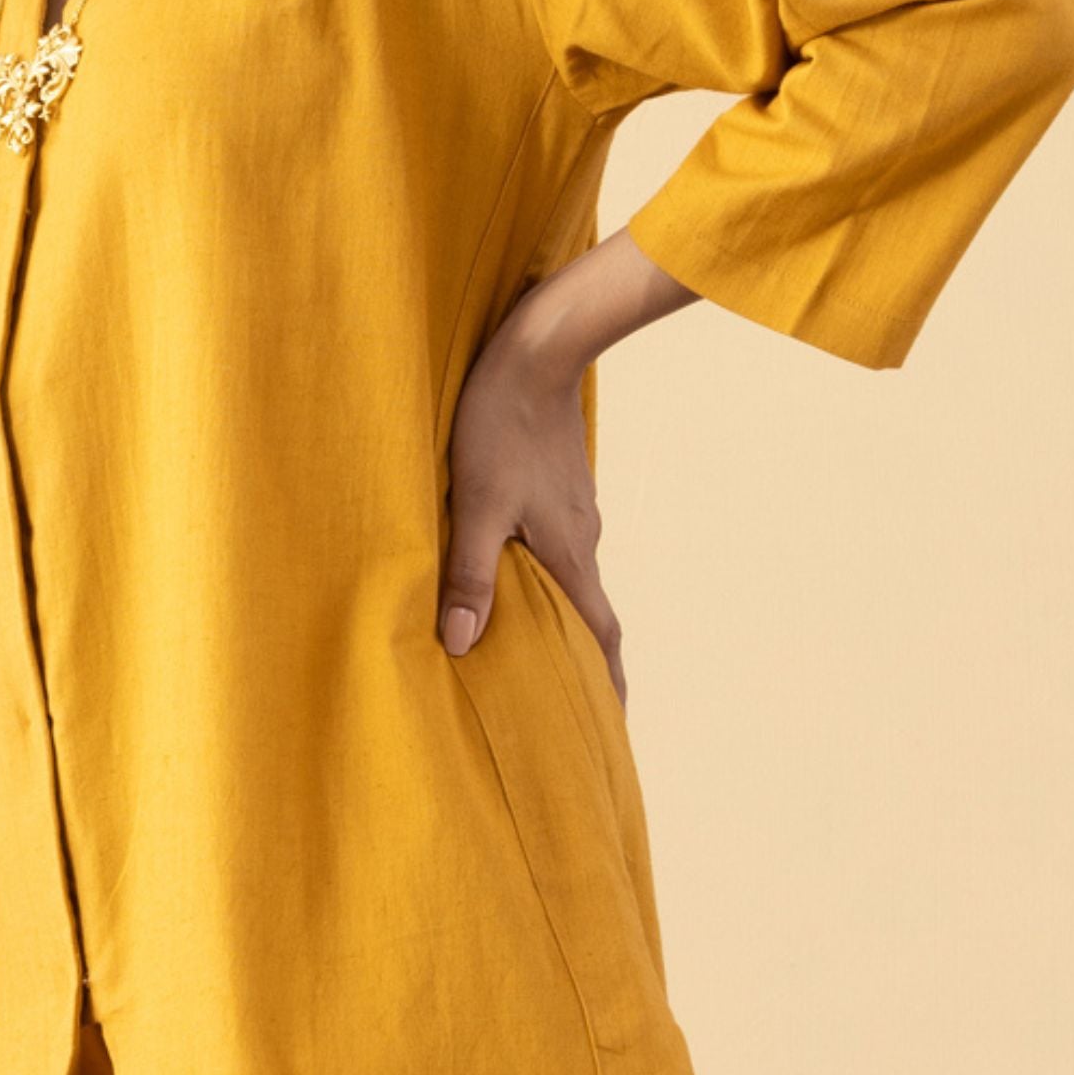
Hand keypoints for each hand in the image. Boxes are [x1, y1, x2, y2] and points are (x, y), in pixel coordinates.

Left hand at [442, 303, 624, 688]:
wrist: (537, 351)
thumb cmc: (500, 424)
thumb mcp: (474, 503)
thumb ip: (468, 573)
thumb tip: (462, 642)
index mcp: (570, 554)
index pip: (599, 636)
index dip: (607, 683)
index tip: (612, 723)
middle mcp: (583, 539)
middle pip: (592, 614)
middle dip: (587, 661)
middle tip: (573, 700)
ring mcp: (575, 512)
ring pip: (574, 579)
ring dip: (564, 617)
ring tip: (537, 646)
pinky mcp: (559, 489)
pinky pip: (561, 549)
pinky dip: (549, 578)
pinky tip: (519, 576)